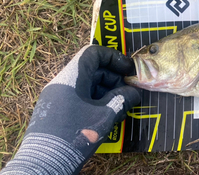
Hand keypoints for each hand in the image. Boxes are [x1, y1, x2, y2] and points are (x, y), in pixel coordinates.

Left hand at [1, 45, 140, 174]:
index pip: (93, 53)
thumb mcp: (105, 115)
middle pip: (92, 69)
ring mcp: (58, 97)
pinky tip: (107, 115)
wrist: (44, 165)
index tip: (128, 70)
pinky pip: (80, 97)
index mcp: (72, 77)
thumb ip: (122, 99)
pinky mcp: (57, 111)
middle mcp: (62, 83)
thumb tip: (135, 93)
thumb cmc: (75, 135)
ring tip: (120, 107)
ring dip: (107, 91)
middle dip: (114, 78)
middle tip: (128, 92)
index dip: (114, 57)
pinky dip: (96, 101)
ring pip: (87, 84)